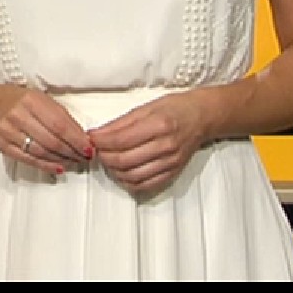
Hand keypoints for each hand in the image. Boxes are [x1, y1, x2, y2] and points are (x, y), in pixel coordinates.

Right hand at [0, 84, 93, 172]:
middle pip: (50, 140)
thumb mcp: (44, 100)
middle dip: (71, 152)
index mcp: (31, 100)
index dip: (76, 139)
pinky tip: (58, 167)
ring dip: (61, 160)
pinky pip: (28, 159)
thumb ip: (62, 117)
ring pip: (40, 152)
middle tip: (84, 157)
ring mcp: (8, 131)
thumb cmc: (24, 102)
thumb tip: (82, 138)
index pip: (59, 124)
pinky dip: (46, 165)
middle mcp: (17, 115)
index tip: (89, 148)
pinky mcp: (3, 145)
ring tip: (74, 161)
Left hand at [87, 91, 211, 194]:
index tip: (91, 138)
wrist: (202, 117)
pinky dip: (129, 182)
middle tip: (97, 150)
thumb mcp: (145, 107)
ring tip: (108, 160)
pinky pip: (146, 185)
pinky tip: (122, 172)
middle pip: (123, 161)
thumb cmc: (174, 108)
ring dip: (113, 171)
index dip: (100, 141)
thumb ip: (120, 123)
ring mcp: (170, 162)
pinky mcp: (173, 172)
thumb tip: (97, 134)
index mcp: (158, 125)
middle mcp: (165, 146)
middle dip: (103, 157)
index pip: (120, 140)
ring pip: (132, 176)